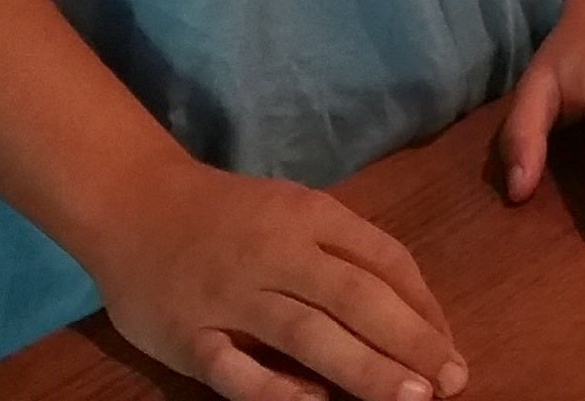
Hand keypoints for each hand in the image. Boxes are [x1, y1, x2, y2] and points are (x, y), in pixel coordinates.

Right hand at [89, 155, 464, 400]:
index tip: (450, 347)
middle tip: (452, 380)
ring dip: (364, 368)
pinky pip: (236, 369)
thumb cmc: (230, 214)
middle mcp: (276, 253)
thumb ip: (344, 252)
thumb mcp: (295, 211)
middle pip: (355, 297)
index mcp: (310, 215)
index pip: (384, 259)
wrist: (132, 203)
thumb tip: (412, 309)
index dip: (424, 306)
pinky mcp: (188, 334)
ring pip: (306, 333)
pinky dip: (277, 389)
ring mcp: (230, 295)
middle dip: (410, 341)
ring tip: (411, 398)